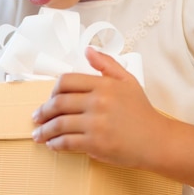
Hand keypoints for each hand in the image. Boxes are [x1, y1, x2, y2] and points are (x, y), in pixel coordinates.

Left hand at [31, 47, 168, 168]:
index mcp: (103, 85)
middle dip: (42, 112)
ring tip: (37, 134)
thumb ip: (107, 64)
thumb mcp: (128, 80)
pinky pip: (67, 142)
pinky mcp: (96, 144)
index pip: (66, 81)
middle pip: (58, 103)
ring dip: (44, 130)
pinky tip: (52, 144)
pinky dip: (55, 144)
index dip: (53, 90)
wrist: (157, 141)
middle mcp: (98, 102)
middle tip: (36, 117)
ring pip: (59, 124)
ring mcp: (96, 124)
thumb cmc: (141, 111)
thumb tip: (88, 50)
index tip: (49, 98)